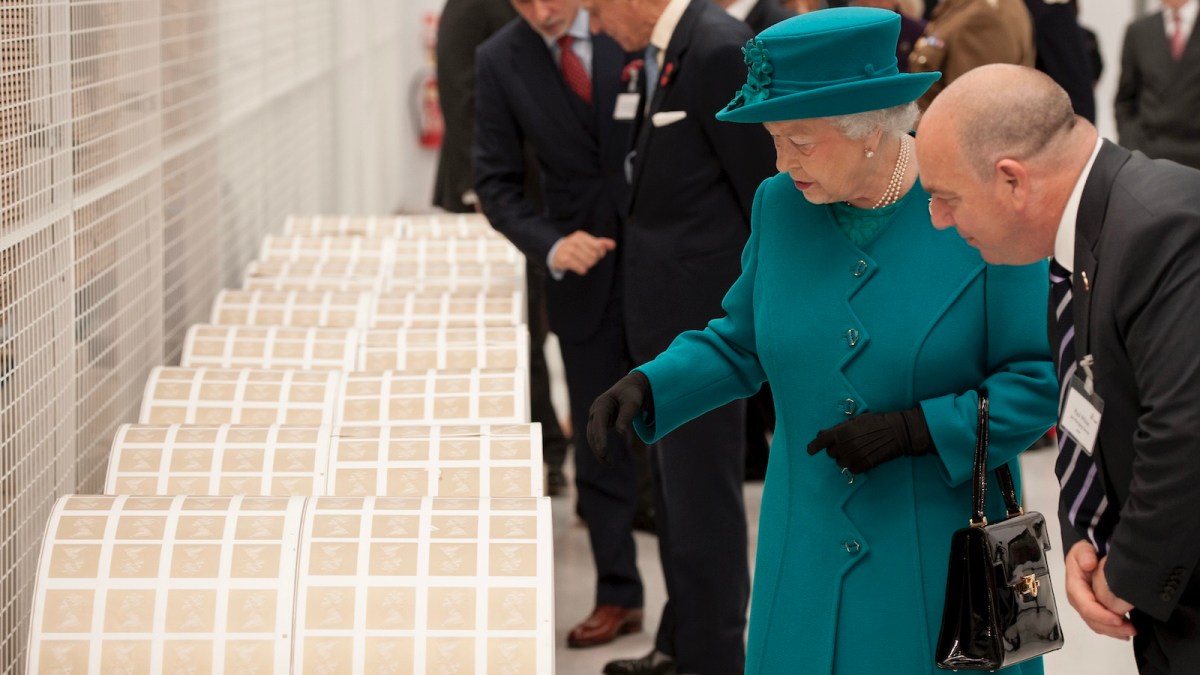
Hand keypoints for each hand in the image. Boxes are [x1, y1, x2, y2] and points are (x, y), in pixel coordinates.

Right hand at [551, 230, 615, 275]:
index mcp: (581, 236)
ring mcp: (568, 250)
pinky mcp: (565, 260)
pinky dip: (582, 270)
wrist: (555, 252)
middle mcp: (574, 241)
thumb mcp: (586, 242)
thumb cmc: (574, 247)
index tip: (597, 254)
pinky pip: (581, 268)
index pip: (599, 246)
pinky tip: (578, 267)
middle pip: (594, 256)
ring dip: (587, 266)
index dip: (600, 253)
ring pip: (588, 263)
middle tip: (587, 259)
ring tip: (582, 263)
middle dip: (593, 260)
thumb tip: (613, 244)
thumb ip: (600, 243)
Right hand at [587, 372, 651, 464]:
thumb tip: (621, 433)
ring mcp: (596, 417)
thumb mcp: (632, 404)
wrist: (631, 388)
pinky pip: (596, 436)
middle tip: (608, 462)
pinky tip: (606, 457)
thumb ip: (626, 417)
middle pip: (592, 432)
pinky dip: (600, 446)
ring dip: (598, 450)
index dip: (600, 438)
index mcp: (602, 404)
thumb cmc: (632, 394)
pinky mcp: (599, 422)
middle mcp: (595, 411)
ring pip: (592, 436)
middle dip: (598, 447)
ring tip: (608, 463)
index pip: (598, 424)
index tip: (603, 452)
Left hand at [805, 408, 932, 473]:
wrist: (898, 432)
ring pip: (840, 462)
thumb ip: (839, 428)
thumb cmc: (878, 422)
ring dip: (845, 457)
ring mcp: (854, 456)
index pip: (822, 440)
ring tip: (857, 450)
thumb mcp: (857, 420)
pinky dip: (854, 465)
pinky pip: (851, 469)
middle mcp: (845, 445)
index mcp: (842, 432)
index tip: (810, 450)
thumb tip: (822, 434)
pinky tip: (862, 457)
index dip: (814, 446)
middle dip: (836, 449)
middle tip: (848, 443)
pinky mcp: (864, 465)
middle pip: (831, 453)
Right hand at [1065, 541, 1136, 639]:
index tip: (1119, 618)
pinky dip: (1113, 630)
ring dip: (1113, 631)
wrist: (1086, 557)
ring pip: (1097, 625)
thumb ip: (1084, 554)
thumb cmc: (1085, 554)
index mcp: (1075, 587)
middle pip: (1092, 620)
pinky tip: (1125, 631)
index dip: (1102, 615)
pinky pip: (1101, 624)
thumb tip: (1089, 564)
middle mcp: (1078, 601)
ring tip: (1131, 631)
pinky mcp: (1094, 610)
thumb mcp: (1082, 549)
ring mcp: (1086, 607)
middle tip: (1131, 629)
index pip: (1086, 606)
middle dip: (1110, 627)